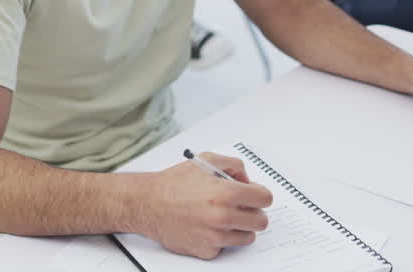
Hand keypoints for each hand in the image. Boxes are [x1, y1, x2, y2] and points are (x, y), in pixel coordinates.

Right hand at [138, 152, 272, 258]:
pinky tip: (207, 226)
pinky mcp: (207, 250)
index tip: (255, 196)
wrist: (148, 204)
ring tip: (222, 216)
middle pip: (261, 221)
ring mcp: (215, 236)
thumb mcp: (205, 161)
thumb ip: (234, 166)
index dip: (260, 195)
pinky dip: (220, 238)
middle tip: (241, 207)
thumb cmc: (173, 184)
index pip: (265, 198)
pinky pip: (226, 247)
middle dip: (253, 212)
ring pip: (247, 237)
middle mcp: (222, 216)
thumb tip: (248, 181)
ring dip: (239, 227)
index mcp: (225, 193)